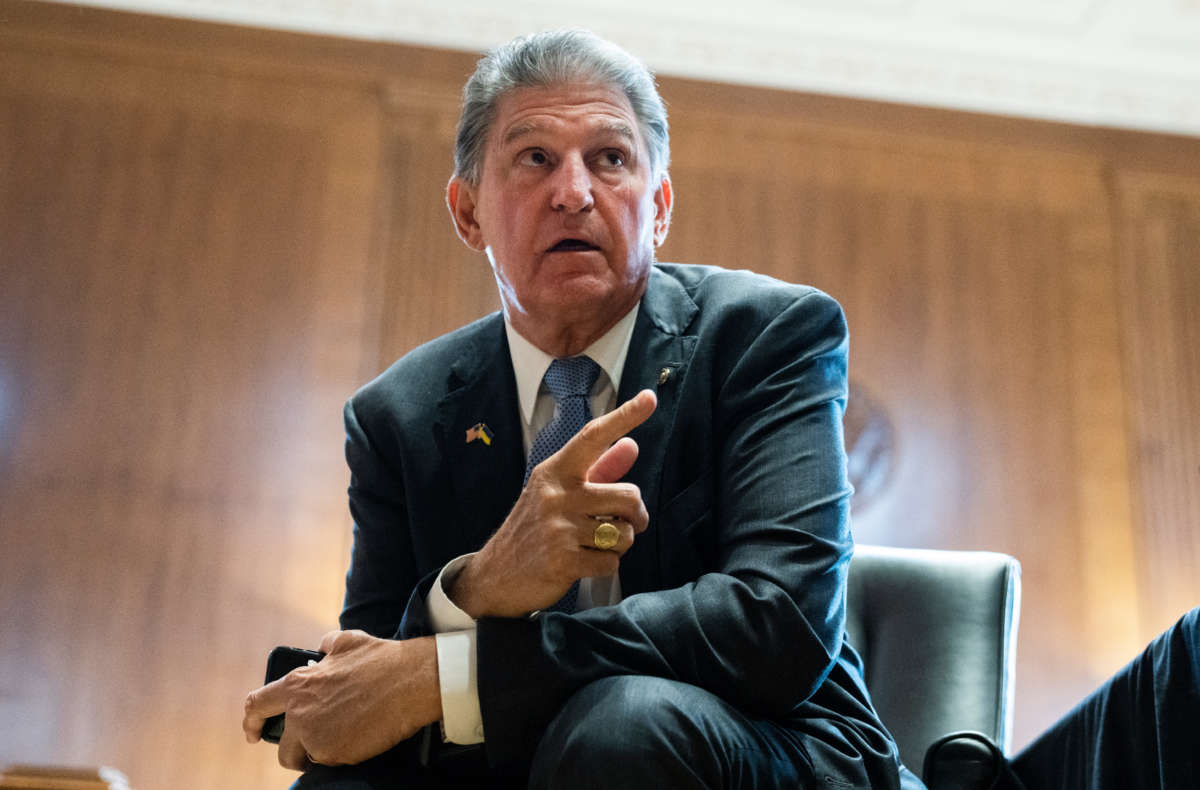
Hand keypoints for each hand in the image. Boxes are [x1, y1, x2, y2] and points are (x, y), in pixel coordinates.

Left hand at [242, 630, 439, 769]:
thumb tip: (322, 649)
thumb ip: (326, 646)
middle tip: (312, 746)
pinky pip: (329, 763)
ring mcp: (314, 737)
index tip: (253, 733)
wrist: (410, 681)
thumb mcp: (347, 641)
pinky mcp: (333, 754)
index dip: (251, 721)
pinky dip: (340, 756)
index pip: (257, 705)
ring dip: (317, 755)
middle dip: (294, 750)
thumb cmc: (381, 659)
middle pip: (282, 746)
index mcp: (297, 685)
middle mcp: (299, 713)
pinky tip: (358, 741)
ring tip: (341, 742)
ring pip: (305, 759)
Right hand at [451, 389, 656, 617]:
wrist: (495, 575)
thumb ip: (599, 470)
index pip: (593, 437)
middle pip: (629, 496)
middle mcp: (556, 494)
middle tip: (624, 524)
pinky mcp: (563, 561)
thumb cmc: (534, 528)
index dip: (625, 417)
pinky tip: (583, 563)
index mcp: (555, 471)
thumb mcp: (560, 493)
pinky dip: (605, 566)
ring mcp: (558, 528)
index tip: (650, 398)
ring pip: (625, 534)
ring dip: (618, 545)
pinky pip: (612, 562)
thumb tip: (631, 445)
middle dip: (635, 516)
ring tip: (593, 544)